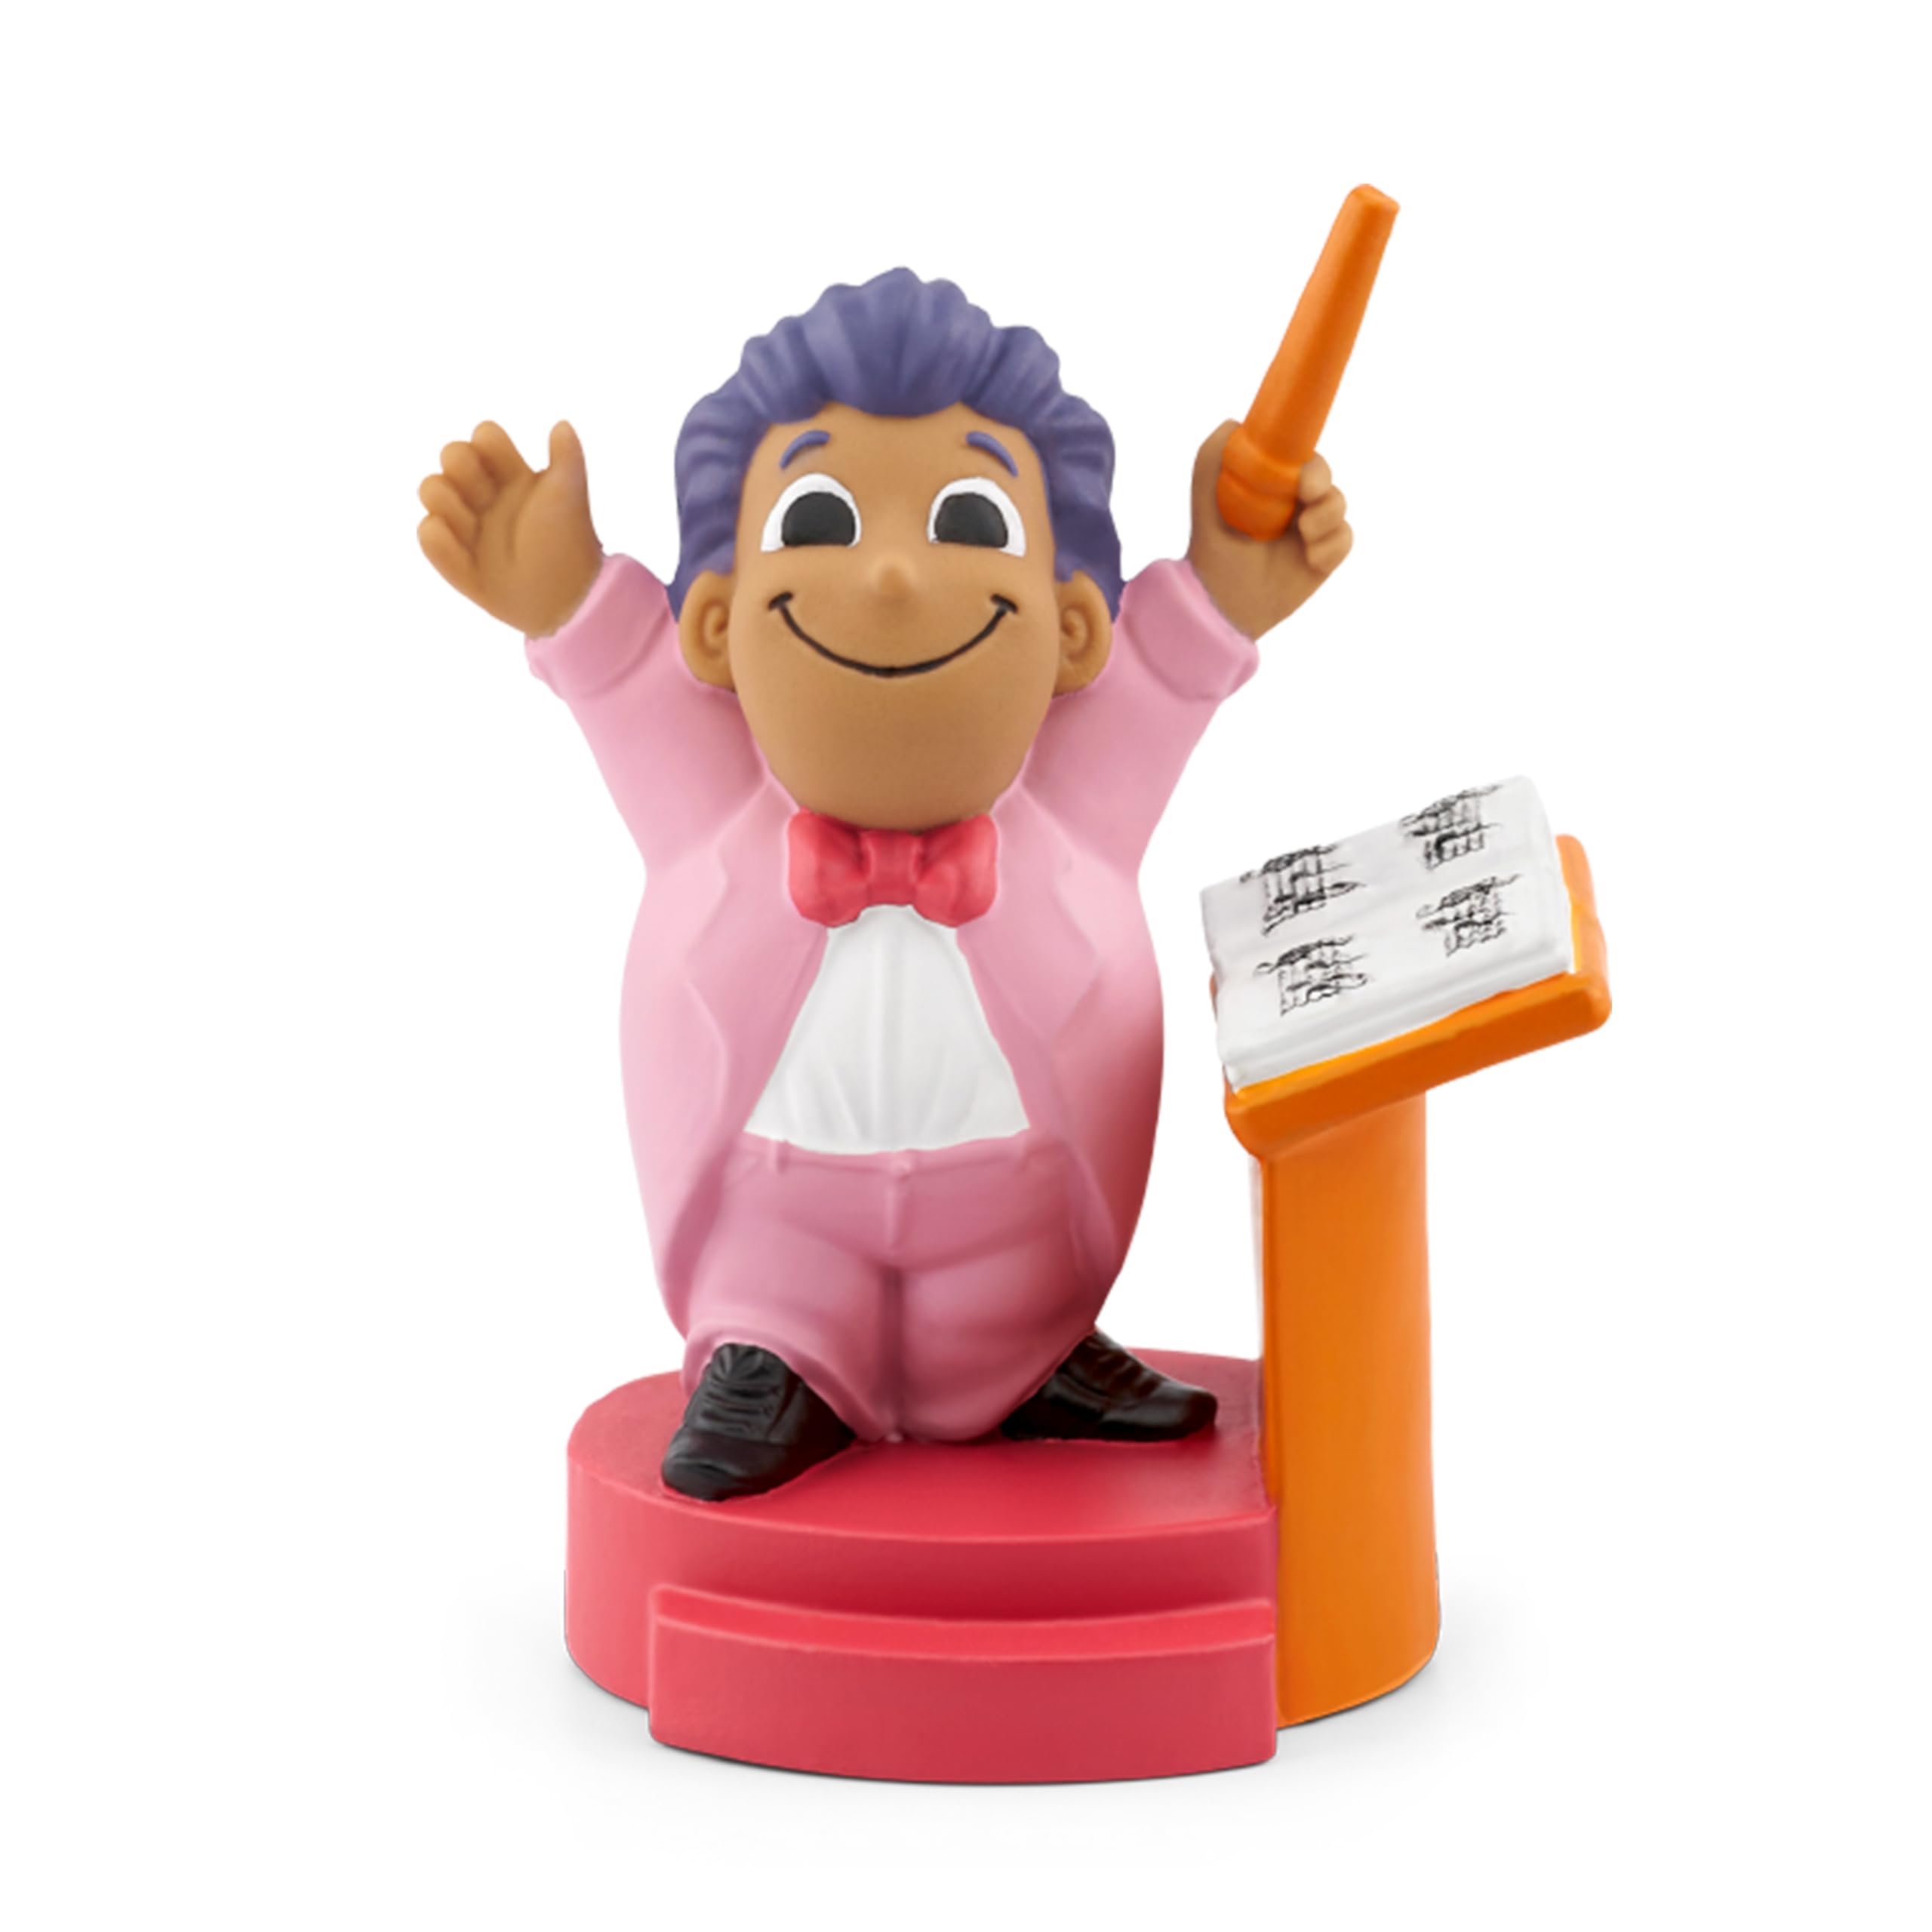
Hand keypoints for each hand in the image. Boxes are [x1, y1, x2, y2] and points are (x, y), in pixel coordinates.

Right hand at [417, 421, 603, 636]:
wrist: (565, 598)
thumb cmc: (569, 542)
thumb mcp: (569, 496)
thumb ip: (567, 458)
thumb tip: (562, 424)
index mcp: (512, 475)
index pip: (484, 437)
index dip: (487, 445)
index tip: (508, 470)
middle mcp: (486, 495)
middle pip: (452, 454)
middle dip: (461, 467)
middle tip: (485, 495)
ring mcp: (468, 525)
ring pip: (431, 488)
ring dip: (443, 496)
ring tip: (471, 522)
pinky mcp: (456, 557)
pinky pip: (428, 534)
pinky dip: (438, 536)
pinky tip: (464, 548)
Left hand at [1185, 421, 1352, 639]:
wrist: (1221, 597)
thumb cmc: (1213, 543)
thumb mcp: (1205, 491)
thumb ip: (1215, 452)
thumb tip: (1238, 423)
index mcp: (1270, 483)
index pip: (1299, 457)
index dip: (1308, 461)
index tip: (1301, 474)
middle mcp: (1292, 502)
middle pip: (1325, 477)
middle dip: (1321, 482)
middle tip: (1307, 494)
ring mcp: (1310, 530)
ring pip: (1338, 506)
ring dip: (1325, 517)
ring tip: (1303, 535)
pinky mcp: (1324, 556)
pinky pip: (1344, 539)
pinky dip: (1330, 547)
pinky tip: (1309, 560)